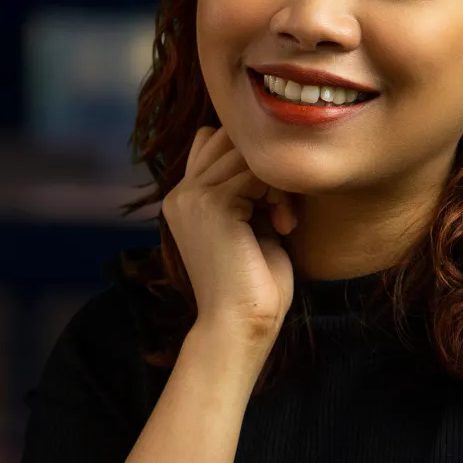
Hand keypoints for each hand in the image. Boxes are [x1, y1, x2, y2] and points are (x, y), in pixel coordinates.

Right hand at [161, 126, 297, 351]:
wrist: (241, 324)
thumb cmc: (255, 280)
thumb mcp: (250, 222)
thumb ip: (247, 187)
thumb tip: (268, 148)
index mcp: (184, 197)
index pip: (214, 139)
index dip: (252, 158)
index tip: (272, 199)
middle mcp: (180, 191)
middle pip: (231, 139)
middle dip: (266, 165)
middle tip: (281, 207)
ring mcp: (192, 195)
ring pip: (246, 153)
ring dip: (276, 182)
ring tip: (282, 219)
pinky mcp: (211, 203)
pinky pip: (257, 172)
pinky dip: (278, 195)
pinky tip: (281, 226)